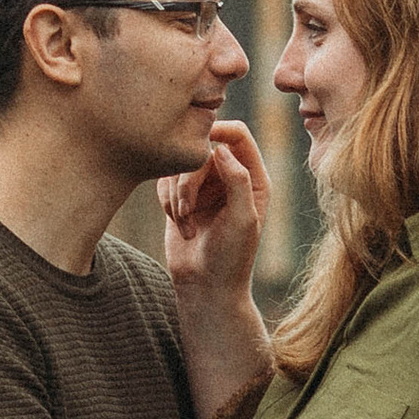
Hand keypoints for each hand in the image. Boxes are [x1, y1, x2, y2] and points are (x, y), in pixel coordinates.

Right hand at [162, 119, 267, 295]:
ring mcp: (203, 187)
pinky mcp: (180, 198)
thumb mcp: (243, 219)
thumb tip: (219, 147)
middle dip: (188, 179)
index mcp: (253, 177)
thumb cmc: (232, 257)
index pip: (237, 135)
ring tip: (185, 224)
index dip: (217, 130)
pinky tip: (179, 225)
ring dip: (176, 195)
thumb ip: (237, 180)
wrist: (206, 288)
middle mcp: (229, 177)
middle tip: (186, 210)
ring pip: (179, 166)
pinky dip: (167, 202)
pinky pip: (165, 182)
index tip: (197, 145)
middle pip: (201, 150)